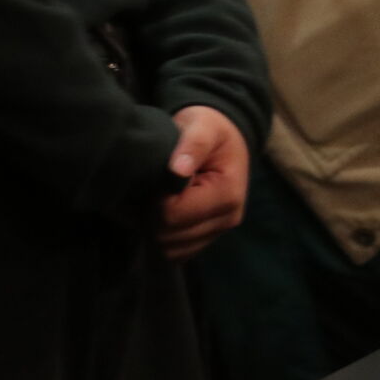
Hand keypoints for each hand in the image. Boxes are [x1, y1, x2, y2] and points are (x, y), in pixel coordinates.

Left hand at [158, 106, 249, 261]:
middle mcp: (228, 219)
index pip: (173, 214)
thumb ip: (192, 144)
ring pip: (170, 250)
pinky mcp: (207, 239)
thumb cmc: (210, 130)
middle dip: (151, 216)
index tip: (157, 179)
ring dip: (155, 229)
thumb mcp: (203, 126)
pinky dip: (163, 237)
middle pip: (169, 237)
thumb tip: (177, 170)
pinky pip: (175, 254)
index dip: (154, 199)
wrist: (224, 140)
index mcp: (227, 194)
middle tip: (153, 189)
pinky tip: (163, 214)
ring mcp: (218, 232)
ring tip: (158, 200)